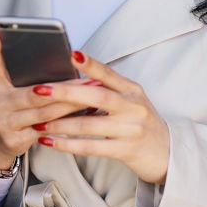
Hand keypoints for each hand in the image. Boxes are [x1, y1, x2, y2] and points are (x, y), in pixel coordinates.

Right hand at [0, 32, 98, 169]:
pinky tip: (86, 114)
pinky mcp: (15, 140)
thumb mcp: (10, 89)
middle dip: (67, 86)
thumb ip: (24, 74)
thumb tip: (59, 58)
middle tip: (90, 79)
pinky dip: (69, 121)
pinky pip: (49, 130)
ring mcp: (4, 124)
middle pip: (34, 93)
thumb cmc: (11, 108)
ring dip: (73, 103)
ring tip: (94, 94)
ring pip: (46, 112)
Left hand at [33, 51, 170, 184]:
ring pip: (89, 125)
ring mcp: (130, 129)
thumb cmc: (142, 124)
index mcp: (132, 90)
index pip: (108, 74)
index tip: (72, 54)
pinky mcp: (125, 150)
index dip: (90, 64)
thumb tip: (74, 83)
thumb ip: (108, 91)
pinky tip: (51, 142)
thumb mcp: (131, 102)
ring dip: (60, 123)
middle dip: (65, 93)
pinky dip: (67, 144)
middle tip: (41, 90)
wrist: (167, 152)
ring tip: (39, 121)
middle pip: (96, 96)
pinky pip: (90, 147)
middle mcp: (133, 106)